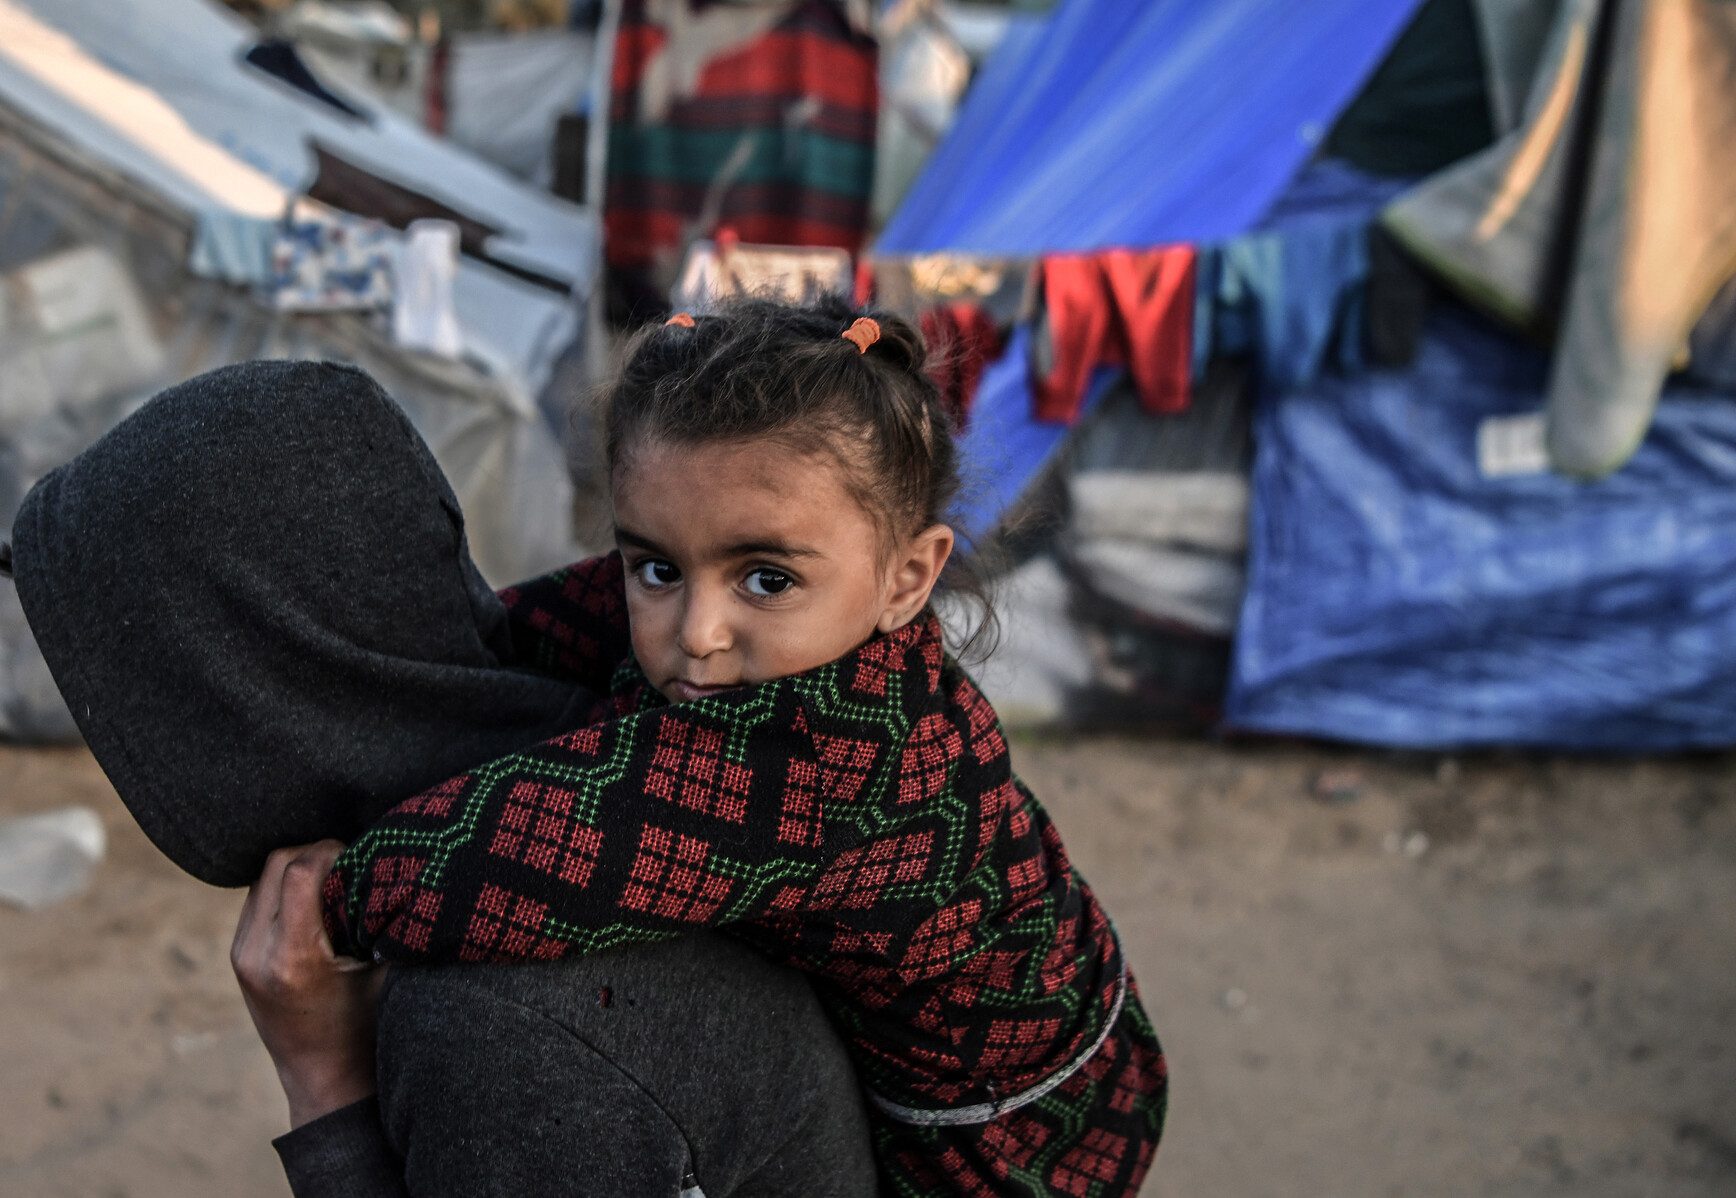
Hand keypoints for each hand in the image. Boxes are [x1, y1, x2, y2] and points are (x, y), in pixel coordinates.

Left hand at [230, 840, 383, 1127]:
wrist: (326, 1080)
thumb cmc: (369, 1027)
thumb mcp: (386, 971)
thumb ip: (383, 917)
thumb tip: (397, 864)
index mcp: (293, 958)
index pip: (301, 869)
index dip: (336, 851)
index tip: (365, 859)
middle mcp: (256, 953)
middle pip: (278, 862)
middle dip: (318, 853)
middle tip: (353, 866)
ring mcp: (241, 954)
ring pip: (264, 875)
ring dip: (300, 868)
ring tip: (337, 884)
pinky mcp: (238, 955)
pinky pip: (259, 896)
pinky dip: (287, 887)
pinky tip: (319, 903)